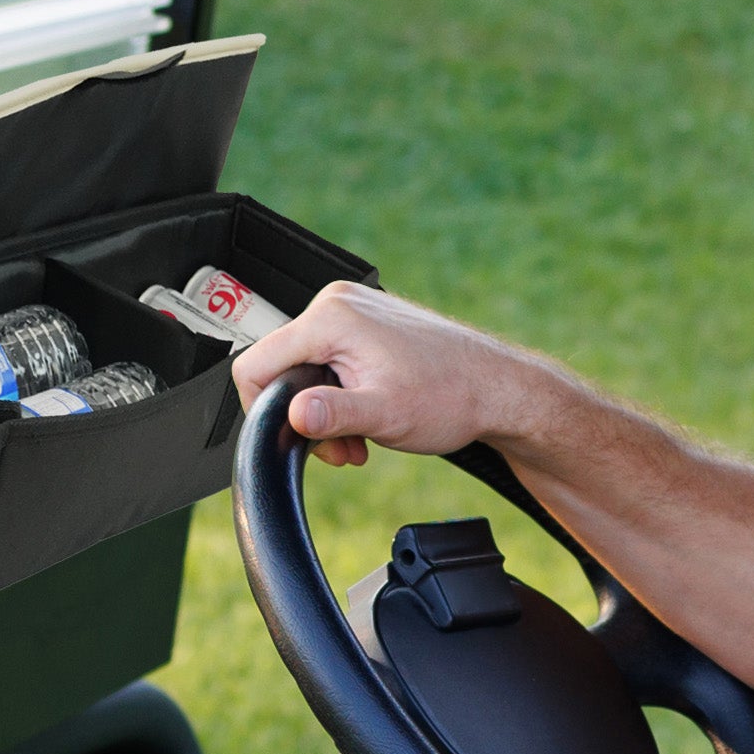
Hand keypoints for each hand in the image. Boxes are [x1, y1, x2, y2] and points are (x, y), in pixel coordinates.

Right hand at [229, 283, 564, 470]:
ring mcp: (352, 309)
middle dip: (306, 418)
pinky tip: (367, 421)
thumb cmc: (452, 396)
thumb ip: (334, 416)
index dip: (263, 410)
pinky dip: (341, 397)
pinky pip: (330, 362)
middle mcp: (337, 303)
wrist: (498, 389)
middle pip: (283, 368)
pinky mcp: (365, 322)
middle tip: (342, 450)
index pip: (256, 363)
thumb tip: (294, 415)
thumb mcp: (386, 415)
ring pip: (307, 369)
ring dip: (326, 413)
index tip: (293, 441)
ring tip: (359, 441)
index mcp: (332, 318)